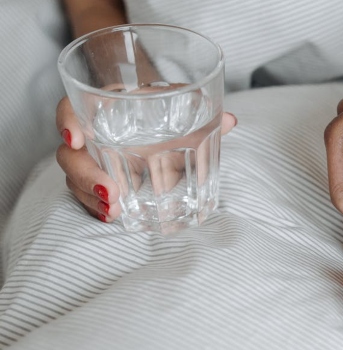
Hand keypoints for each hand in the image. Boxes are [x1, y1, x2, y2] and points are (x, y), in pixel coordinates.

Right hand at [55, 95, 236, 221]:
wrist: (161, 116)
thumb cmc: (165, 107)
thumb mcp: (181, 104)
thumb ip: (200, 110)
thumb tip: (231, 121)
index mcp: (106, 107)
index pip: (72, 108)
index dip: (67, 121)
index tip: (76, 139)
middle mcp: (93, 133)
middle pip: (71, 154)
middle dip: (85, 174)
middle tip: (110, 191)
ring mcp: (95, 160)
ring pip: (77, 179)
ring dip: (91, 197)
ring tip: (113, 211)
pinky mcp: (103, 180)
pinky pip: (90, 196)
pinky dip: (99, 207)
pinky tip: (112, 217)